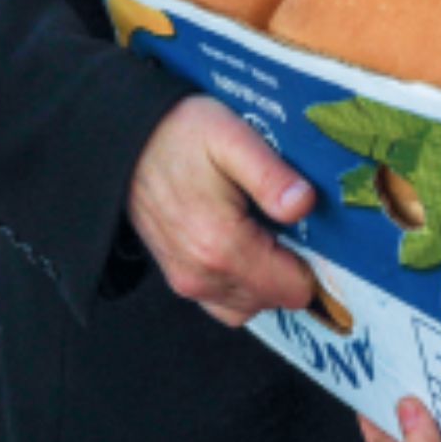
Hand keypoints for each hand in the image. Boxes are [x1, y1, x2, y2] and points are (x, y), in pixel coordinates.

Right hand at [127, 95, 315, 325]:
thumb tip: (304, 204)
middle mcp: (203, 276)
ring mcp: (187, 282)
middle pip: (275, 300)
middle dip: (292, 266)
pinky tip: (247, 242)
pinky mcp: (179, 278)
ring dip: (269, 277)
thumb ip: (270, 176)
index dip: (314, 261)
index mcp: (222, 247)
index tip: (315, 228)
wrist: (125, 143)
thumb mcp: (232, 138)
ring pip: (251, 305)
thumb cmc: (180, 136)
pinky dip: (244, 283)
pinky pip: (225, 301)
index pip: (293, 289)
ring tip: (269, 229)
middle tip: (289, 221)